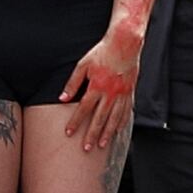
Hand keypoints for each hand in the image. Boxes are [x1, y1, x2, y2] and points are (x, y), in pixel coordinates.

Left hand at [61, 31, 140, 151]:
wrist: (124, 43)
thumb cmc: (102, 52)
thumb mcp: (83, 65)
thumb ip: (72, 83)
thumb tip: (62, 98)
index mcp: (97, 86)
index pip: (83, 109)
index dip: (75, 122)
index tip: (69, 132)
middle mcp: (110, 93)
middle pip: (99, 118)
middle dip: (92, 134)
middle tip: (86, 148)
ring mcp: (122, 94)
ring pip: (114, 118)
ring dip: (107, 133)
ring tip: (101, 144)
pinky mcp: (130, 92)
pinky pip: (126, 111)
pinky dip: (122, 123)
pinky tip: (117, 131)